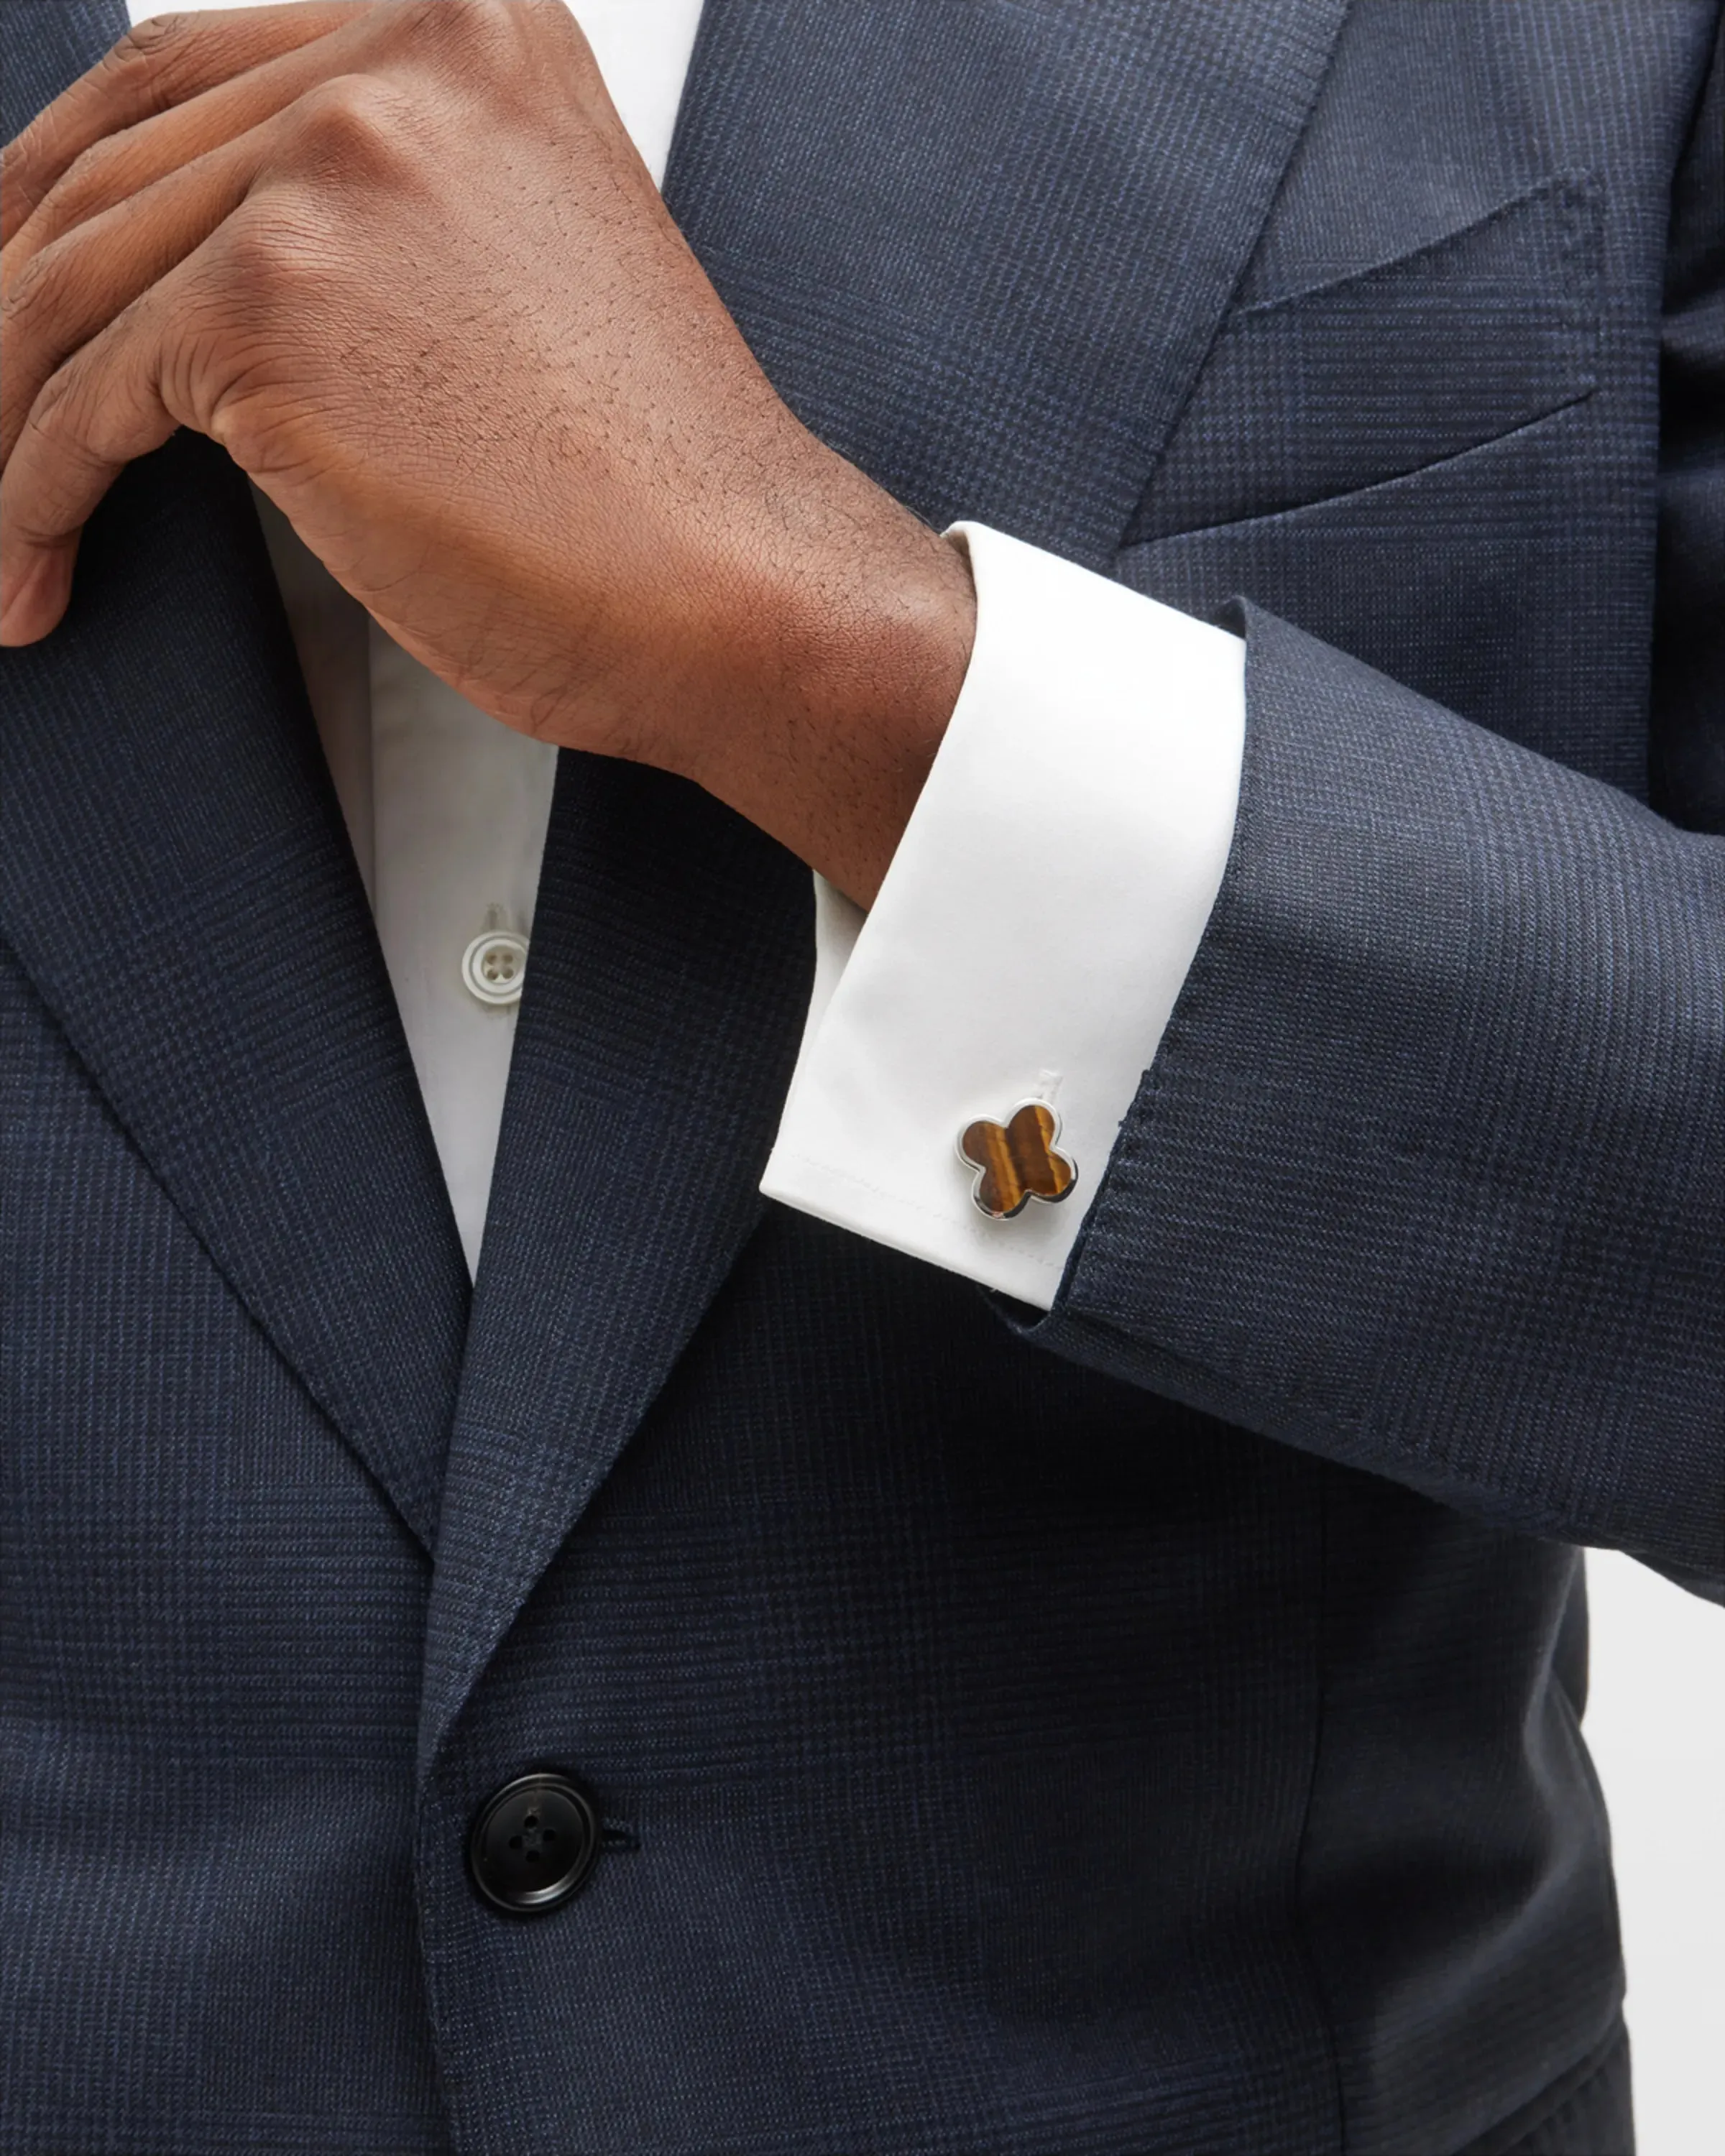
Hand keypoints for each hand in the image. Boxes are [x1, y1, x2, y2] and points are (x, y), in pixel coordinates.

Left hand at [0, 0, 973, 903]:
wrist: (742, 596)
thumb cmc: (652, 485)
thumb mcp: (520, 265)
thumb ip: (384, 204)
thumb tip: (197, 254)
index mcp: (465, 30)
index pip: (189, 74)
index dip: (71, 183)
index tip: (17, 271)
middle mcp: (396, 58)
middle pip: (105, 160)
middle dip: (5, 298)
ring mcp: (333, 169)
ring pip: (70, 280)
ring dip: (6, 413)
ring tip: (0, 510)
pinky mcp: (277, 305)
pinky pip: (86, 398)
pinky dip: (35, 490)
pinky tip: (33, 558)